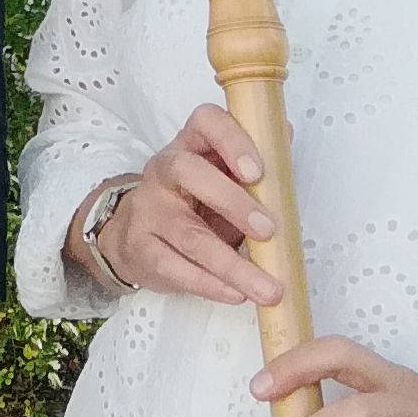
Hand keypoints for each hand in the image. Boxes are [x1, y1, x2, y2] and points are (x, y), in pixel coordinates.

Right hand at [85, 104, 283, 306]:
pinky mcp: (141, 248)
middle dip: (233, 202)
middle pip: (189, 173)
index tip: (258, 171)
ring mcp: (149, 210)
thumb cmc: (194, 201)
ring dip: (233, 264)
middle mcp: (164, 171)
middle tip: (269, 231)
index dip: (232, 142)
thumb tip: (282, 134)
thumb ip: (253, 161)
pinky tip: (235, 294)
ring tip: (267, 288)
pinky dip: (210, 285)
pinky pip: (175, 268)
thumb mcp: (221, 176)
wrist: (135, 235)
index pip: (206, 122)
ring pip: (188, 235)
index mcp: (191, 145)